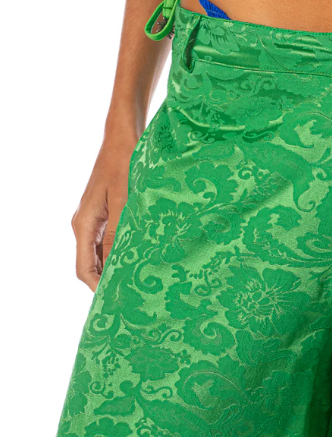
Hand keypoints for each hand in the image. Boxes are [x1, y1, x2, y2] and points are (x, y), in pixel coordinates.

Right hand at [71, 134, 138, 290]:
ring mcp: (96, 218)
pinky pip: (111, 239)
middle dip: (110, 281)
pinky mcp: (108, 210)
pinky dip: (123, 250)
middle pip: (93, 264)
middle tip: (135, 297)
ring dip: (118, 266)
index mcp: (84, 224)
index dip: (99, 288)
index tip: (118, 302)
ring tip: (141, 281)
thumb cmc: (124, 162)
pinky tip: (142, 255)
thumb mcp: (124, 200)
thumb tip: (117, 265)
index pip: (84, 269)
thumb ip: (119, 233)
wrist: (124, 135)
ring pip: (103, 252)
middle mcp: (86, 224)